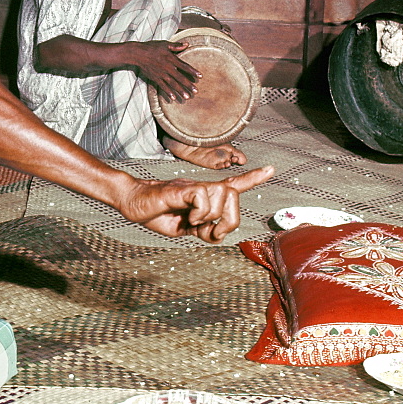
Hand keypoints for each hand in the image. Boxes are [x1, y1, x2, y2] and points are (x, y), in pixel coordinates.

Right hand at [117, 166, 274, 242]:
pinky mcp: (181, 188)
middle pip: (234, 194)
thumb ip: (203, 230)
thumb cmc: (155, 213)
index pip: (233, 184)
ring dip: (213, 217)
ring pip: (222, 195)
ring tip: (195, 224)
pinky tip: (189, 219)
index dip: (252, 178)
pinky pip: (203, 197)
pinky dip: (200, 213)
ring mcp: (192, 186)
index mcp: (203, 196)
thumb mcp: (184, 229)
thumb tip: (217, 234)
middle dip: (231, 220)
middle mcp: (201, 187)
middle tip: (214, 234)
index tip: (271, 170)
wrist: (131, 202)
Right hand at [130, 40, 200, 101]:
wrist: (137, 54)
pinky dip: (168, 92)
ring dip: (180, 90)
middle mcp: (167, 67)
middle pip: (180, 77)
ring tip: (187, 97)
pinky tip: (173, 97)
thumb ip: (176, 46)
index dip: (193, 71)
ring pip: (172, 84)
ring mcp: (161, 74)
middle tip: (196, 91)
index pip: (185, 66)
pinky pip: (162, 86)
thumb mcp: (165, 44)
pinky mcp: (155, 78)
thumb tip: (187, 44)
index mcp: (171, 58)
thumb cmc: (151, 47)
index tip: (200, 76)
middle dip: (188, 85)